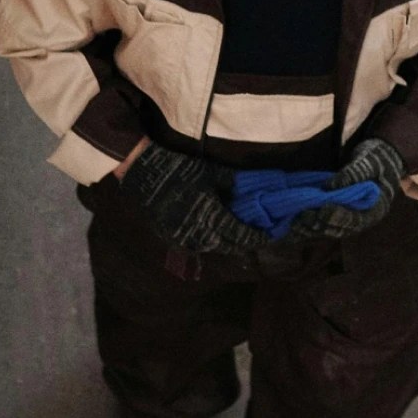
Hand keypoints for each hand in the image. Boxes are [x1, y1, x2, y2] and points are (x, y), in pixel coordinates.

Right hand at [116, 140, 268, 255]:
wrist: (143, 173)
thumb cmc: (180, 170)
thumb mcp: (213, 173)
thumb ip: (236, 184)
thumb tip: (259, 188)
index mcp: (211, 218)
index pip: (242, 235)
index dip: (259, 236)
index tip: (273, 232)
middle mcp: (198, 235)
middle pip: (230, 246)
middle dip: (246, 241)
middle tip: (259, 232)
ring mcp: (183, 239)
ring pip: (214, 248)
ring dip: (229, 242)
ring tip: (240, 231)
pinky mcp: (172, 238)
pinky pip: (198, 245)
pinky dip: (211, 240)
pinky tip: (217, 231)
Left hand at [284, 137, 405, 242]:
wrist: (379, 161)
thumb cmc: (377, 160)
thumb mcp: (369, 162)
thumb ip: (354, 173)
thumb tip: (330, 186)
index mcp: (375, 210)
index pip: (357, 220)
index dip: (339, 216)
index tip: (323, 211)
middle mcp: (362, 220)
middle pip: (339, 229)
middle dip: (320, 224)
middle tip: (303, 216)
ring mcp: (349, 219)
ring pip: (328, 230)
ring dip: (310, 228)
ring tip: (294, 222)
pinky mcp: (337, 216)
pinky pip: (322, 224)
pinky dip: (308, 225)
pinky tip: (292, 223)